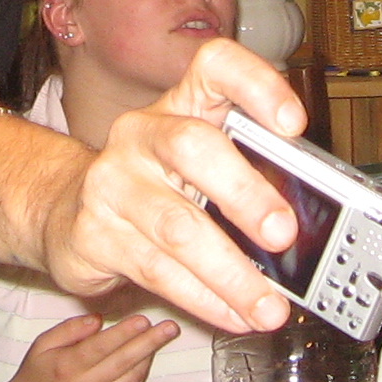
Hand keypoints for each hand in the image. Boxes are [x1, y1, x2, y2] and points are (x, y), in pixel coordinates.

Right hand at [0, 311, 179, 381]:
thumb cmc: (36, 373)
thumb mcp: (42, 344)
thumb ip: (69, 330)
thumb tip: (98, 319)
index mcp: (66, 367)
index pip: (101, 347)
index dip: (124, 333)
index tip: (144, 319)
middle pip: (122, 362)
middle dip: (148, 343)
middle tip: (170, 328)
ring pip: (129, 379)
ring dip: (147, 358)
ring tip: (160, 338)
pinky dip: (139, 376)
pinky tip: (146, 360)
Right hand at [45, 37, 298, 335]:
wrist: (68, 215)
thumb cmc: (156, 188)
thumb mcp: (200, 168)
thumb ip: (250, 178)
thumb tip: (313, 227)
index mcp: (180, 104)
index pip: (214, 67)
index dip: (255, 86)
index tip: (293, 123)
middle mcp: (141, 133)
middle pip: (192, 146)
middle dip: (245, 193)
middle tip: (284, 235)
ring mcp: (111, 181)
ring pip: (177, 226)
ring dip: (231, 273)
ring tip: (268, 307)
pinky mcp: (93, 232)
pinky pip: (156, 269)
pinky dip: (204, 298)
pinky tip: (233, 314)